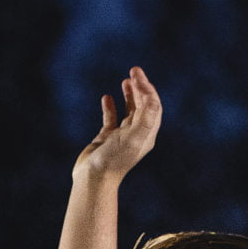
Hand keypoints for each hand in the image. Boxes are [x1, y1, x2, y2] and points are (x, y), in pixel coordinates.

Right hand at [73, 67, 160, 186]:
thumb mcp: (134, 137)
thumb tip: (152, 98)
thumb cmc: (114, 159)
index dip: (148, 89)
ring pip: (130, 111)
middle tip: (134, 70)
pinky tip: (106, 97)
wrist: (93, 178)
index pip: (153, 106)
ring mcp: (121, 136)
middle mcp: (137, 134)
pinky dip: (110, 106)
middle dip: (141, 87)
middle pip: (144, 106)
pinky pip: (111, 118)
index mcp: (147, 134)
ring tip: (125, 80)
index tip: (137, 76)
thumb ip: (146, 117)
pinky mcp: (106, 138)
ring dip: (130, 95)